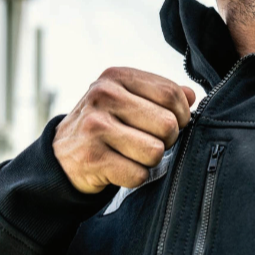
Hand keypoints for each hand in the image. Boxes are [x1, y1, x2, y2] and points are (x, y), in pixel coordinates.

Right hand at [52, 67, 195, 193]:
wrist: (62, 156)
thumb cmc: (105, 125)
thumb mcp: (127, 99)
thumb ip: (160, 94)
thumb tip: (192, 96)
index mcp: (116, 77)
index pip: (171, 94)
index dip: (182, 114)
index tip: (175, 124)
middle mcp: (103, 96)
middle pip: (167, 124)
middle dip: (167, 140)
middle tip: (151, 142)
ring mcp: (95, 127)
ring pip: (155, 151)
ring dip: (150, 161)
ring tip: (132, 154)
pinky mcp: (92, 158)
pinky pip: (138, 175)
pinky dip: (135, 177)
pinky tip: (120, 168)